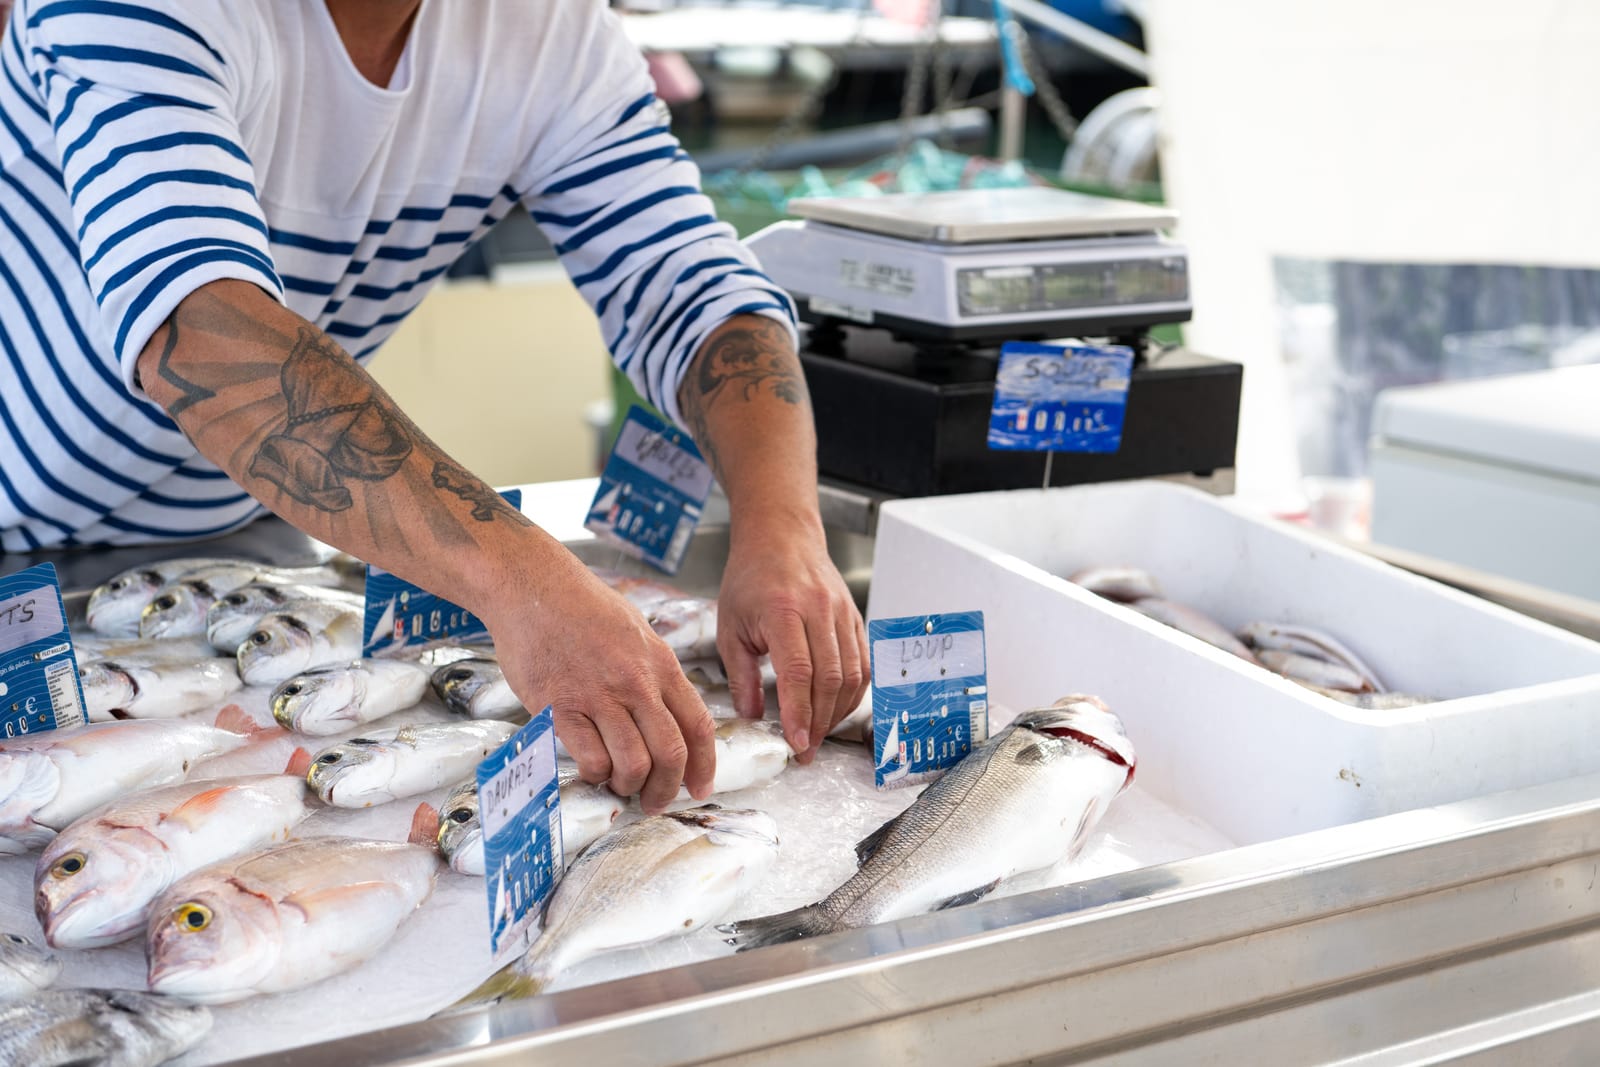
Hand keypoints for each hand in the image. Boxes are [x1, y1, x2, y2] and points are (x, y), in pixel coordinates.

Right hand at [484, 553, 715, 812]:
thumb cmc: (583, 607)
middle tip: (653, 801)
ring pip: (633, 764)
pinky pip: (590, 758)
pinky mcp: (560, 706)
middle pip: (671, 753)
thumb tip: (668, 716)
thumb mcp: (637, 632)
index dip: (704, 766)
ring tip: (618, 784)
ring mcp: (599, 695)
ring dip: (629, 786)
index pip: (698, 726)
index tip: (699, 788)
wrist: (533, 585)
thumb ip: (655, 674)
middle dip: (666, 789)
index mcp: (662, 664)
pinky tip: (589, 767)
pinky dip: (595, 774)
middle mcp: (636, 682)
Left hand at [717, 519, 867, 763]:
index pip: (798, 672)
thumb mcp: (731, 626)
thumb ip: (742, 674)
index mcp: (784, 610)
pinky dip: (852, 692)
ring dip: (837, 711)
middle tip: (805, 751)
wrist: (781, 537)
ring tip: (818, 734)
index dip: (799, 713)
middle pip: (830, 678)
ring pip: (852, 673)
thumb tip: (753, 717)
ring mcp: (842, 612)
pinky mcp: (855, 617)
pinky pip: (863, 663)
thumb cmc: (751, 578)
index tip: (796, 743)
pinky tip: (835, 709)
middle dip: (819, 722)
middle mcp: (819, 610)